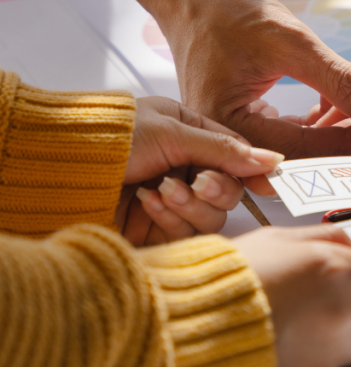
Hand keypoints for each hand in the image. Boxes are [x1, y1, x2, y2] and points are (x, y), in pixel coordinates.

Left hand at [118, 97, 283, 245]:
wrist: (62, 172)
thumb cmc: (112, 138)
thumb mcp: (173, 132)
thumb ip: (224, 149)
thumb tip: (273, 159)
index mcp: (191, 133)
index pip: (236, 154)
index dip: (253, 169)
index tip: (268, 182)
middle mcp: (185, 167)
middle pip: (230, 190)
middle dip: (218, 188)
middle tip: (200, 182)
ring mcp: (171, 200)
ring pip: (212, 215)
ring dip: (192, 204)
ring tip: (163, 191)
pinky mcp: (155, 231)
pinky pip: (186, 233)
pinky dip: (171, 217)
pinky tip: (148, 202)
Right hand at [157, 0, 350, 156]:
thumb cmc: (231, 14)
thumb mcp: (294, 44)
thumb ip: (341, 81)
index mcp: (226, 130)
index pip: (301, 153)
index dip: (350, 141)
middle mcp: (225, 144)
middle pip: (301, 158)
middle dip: (345, 134)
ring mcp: (234, 136)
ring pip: (299, 147)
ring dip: (337, 121)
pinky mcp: (245, 123)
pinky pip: (289, 132)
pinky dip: (319, 115)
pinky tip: (342, 91)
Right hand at [233, 224, 350, 366]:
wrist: (194, 325)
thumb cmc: (232, 277)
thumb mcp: (282, 237)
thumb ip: (327, 237)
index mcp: (338, 270)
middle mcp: (342, 311)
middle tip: (347, 298)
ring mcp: (329, 350)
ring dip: (349, 332)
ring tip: (312, 319)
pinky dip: (324, 355)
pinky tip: (296, 339)